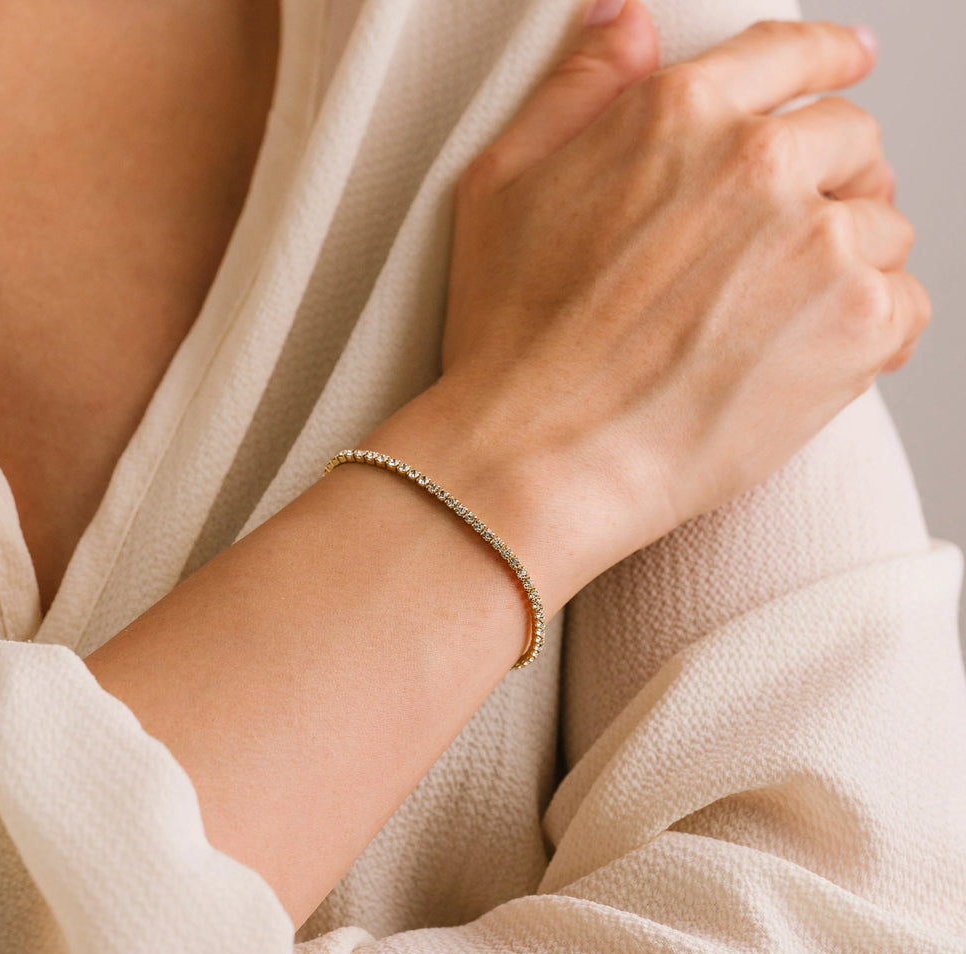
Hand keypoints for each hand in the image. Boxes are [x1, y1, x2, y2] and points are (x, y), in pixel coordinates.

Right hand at [436, 3, 928, 605]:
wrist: (539, 457)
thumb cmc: (510, 341)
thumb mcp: (501, 186)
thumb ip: (576, 90)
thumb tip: (628, 25)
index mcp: (681, 116)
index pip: (790, 56)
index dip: (826, 60)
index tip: (847, 66)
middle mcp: (760, 165)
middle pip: (850, 141)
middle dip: (831, 176)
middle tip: (795, 232)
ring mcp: (817, 246)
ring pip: (883, 226)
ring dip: (849, 257)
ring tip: (784, 311)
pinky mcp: (853, 329)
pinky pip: (907, 303)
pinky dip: (875, 324)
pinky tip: (813, 351)